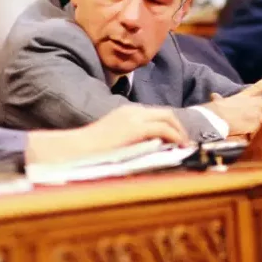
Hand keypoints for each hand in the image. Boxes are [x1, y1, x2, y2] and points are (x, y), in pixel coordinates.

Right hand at [25, 105, 188, 163]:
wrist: (76, 150)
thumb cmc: (90, 151)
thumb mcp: (114, 140)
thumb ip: (131, 140)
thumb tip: (148, 150)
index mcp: (126, 112)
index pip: (156, 114)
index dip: (170, 126)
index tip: (178, 140)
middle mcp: (132, 111)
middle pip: (165, 113)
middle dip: (179, 127)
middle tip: (185, 143)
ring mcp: (134, 117)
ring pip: (167, 117)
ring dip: (179, 132)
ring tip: (184, 147)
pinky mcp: (135, 128)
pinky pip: (163, 128)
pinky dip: (174, 137)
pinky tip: (178, 148)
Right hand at [203, 72, 261, 136]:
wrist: (214, 119)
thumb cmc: (213, 112)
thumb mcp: (218, 104)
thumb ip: (219, 100)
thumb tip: (214, 95)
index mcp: (243, 97)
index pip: (257, 87)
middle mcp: (253, 103)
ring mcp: (257, 113)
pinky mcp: (258, 124)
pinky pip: (261, 136)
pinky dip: (258, 141)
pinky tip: (254, 144)